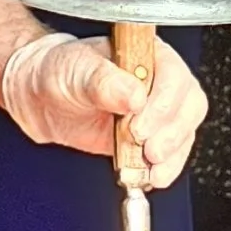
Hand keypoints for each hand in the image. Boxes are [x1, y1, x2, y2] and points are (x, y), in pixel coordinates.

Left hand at [1, 30, 205, 186]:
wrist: (41, 97)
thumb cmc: (59, 71)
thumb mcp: (75, 70)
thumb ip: (103, 81)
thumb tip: (135, 95)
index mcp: (145, 54)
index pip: (174, 75)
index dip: (164, 103)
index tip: (139, 124)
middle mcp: (158, 80)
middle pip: (189, 105)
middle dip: (172, 133)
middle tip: (147, 149)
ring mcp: (156, 110)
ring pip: (184, 131)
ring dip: (173, 155)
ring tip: (150, 168)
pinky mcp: (150, 136)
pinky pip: (171, 153)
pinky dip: (165, 168)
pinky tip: (151, 176)